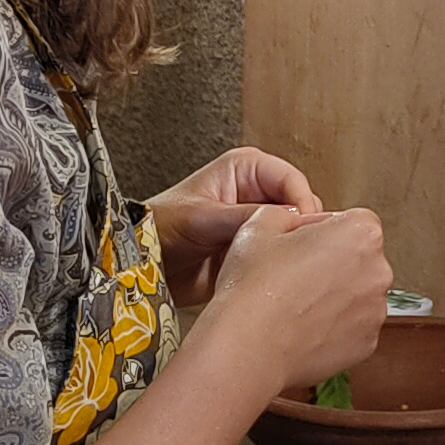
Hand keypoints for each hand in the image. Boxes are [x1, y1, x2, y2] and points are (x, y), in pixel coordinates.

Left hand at [151, 144, 321, 310]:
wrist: (142, 265)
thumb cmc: (159, 226)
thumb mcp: (203, 217)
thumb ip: (246, 216)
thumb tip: (290, 219)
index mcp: (246, 170)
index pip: (293, 181)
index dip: (302, 205)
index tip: (301, 230)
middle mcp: (257, 193)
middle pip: (302, 207)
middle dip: (301, 228)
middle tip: (294, 250)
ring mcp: (260, 224)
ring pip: (297, 234)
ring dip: (293, 249)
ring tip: (282, 263)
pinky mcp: (258, 251)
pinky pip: (284, 258)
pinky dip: (285, 267)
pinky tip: (277, 275)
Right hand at [207, 205, 387, 398]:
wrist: (247, 348)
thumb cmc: (253, 287)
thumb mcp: (259, 223)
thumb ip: (289, 212)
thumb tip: (297, 221)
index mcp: (361, 233)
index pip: (351, 221)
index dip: (321, 231)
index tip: (299, 245)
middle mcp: (379, 270)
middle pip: (359, 258)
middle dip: (333, 263)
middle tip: (293, 275)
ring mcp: (375, 311)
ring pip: (357, 294)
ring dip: (335, 295)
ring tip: (295, 303)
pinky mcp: (367, 344)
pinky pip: (353, 326)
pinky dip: (334, 326)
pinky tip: (303, 326)